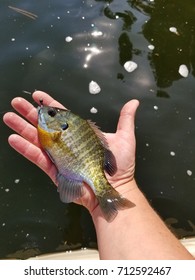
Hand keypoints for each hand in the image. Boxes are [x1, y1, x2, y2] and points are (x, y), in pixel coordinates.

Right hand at [3, 91, 138, 213]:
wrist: (115, 188)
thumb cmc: (121, 166)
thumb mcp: (125, 139)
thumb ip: (125, 120)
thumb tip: (134, 102)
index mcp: (80, 133)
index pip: (62, 115)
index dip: (50, 104)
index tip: (38, 95)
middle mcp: (68, 142)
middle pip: (45, 124)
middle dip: (30, 112)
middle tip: (15, 102)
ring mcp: (60, 156)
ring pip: (38, 139)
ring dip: (22, 128)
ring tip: (8, 117)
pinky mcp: (55, 169)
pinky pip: (38, 158)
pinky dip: (26, 149)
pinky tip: (14, 139)